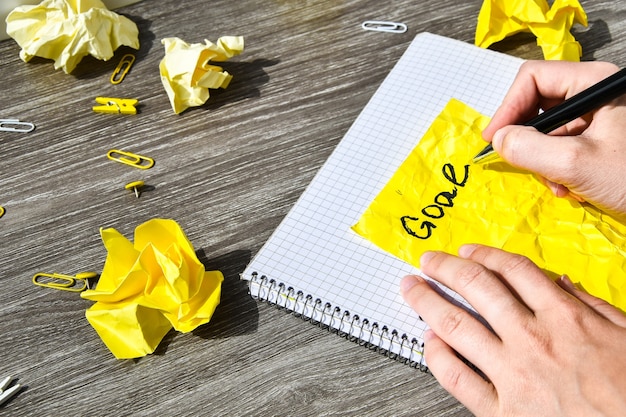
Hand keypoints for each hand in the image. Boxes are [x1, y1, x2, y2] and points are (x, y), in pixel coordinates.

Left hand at [401, 244, 625, 416]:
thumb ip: (593, 306)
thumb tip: (561, 283)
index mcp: (565, 318)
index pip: (513, 271)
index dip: (484, 255)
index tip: (466, 252)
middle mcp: (532, 339)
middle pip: (477, 289)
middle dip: (445, 269)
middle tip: (427, 261)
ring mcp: (513, 374)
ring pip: (457, 325)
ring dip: (427, 302)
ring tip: (411, 289)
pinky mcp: (502, 411)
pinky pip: (457, 378)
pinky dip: (438, 357)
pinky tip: (429, 343)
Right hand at [482, 60, 625, 218]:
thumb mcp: (575, 163)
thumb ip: (528, 148)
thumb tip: (499, 140)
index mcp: (595, 83)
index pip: (534, 79)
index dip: (508, 107)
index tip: (494, 140)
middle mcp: (595, 94)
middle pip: (539, 106)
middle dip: (528, 141)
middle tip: (524, 167)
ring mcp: (599, 118)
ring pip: (549, 131)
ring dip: (543, 162)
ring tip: (559, 187)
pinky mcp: (601, 139)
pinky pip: (563, 147)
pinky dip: (558, 169)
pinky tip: (571, 189)